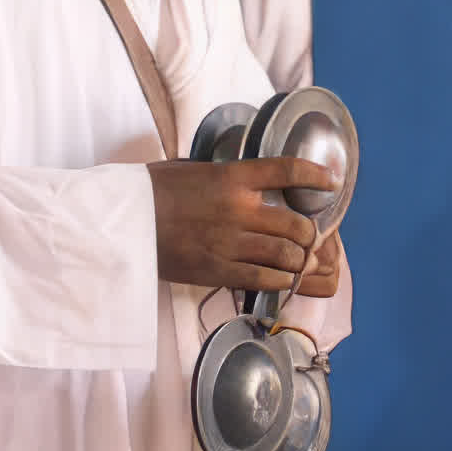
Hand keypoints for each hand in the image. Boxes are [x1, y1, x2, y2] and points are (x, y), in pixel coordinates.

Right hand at [150, 156, 332, 294]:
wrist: (122, 221)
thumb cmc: (152, 191)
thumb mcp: (193, 170)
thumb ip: (226, 177)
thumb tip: (249, 182)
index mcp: (231, 177)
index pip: (287, 172)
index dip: (315, 177)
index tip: (329, 182)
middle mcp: (238, 209)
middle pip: (298, 225)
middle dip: (310, 235)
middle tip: (310, 238)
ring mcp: (230, 242)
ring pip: (288, 256)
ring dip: (300, 261)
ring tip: (301, 262)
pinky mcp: (219, 270)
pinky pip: (266, 279)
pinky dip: (281, 280)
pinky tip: (282, 278)